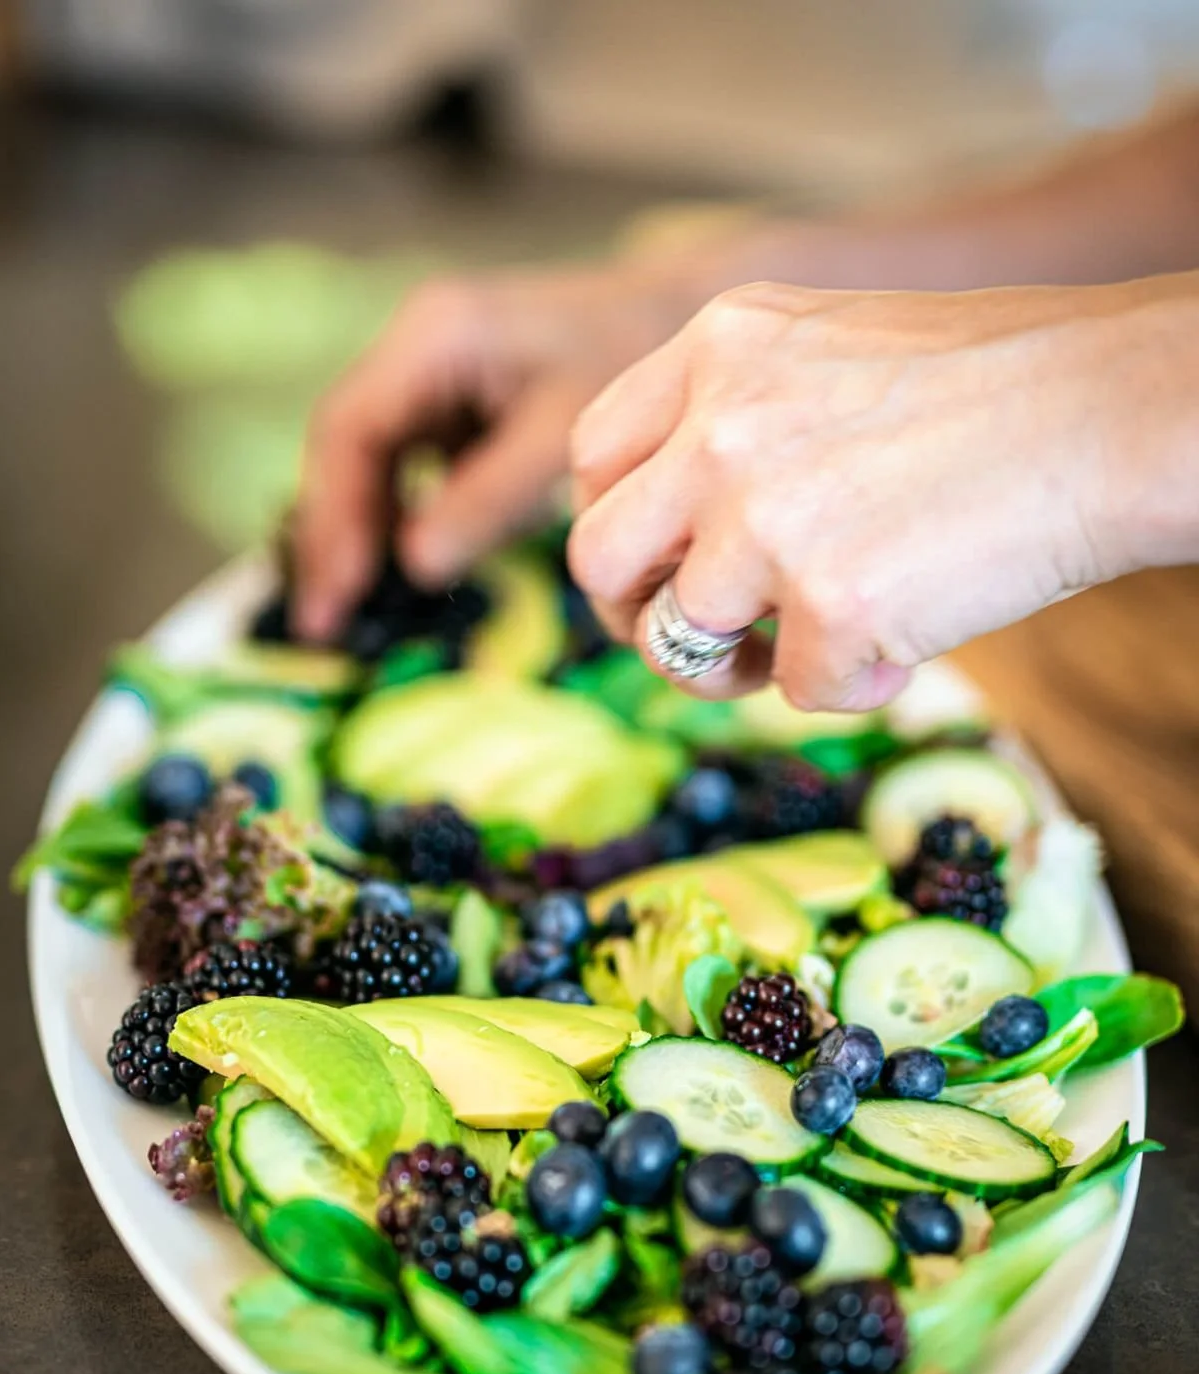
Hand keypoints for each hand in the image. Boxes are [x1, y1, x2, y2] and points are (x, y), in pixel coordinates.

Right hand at [293, 243, 760, 639]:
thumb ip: (490, 497)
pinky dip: (400, 520)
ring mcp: (434, 374)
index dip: (334, 517)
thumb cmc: (632, 356)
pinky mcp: (457, 402)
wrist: (681, 310)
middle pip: (345, 447)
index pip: (349, 431)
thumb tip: (418, 563)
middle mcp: (419, 346)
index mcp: (435, 336)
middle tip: (323, 624)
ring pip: (369, 460)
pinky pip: (408, 465)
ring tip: (349, 615)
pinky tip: (402, 577)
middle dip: (332, 535)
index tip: (337, 592)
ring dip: (359, 534)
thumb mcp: (563, 434)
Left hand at [568, 277, 1198, 709]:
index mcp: (719, 346)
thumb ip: (737, 418)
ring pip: (682, 642)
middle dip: (635, 618)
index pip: (594, 456)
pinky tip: (913, 637)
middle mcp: (721, 429)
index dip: (619, 529)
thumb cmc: (1000, 385)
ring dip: (742, 667)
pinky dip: (855, 685)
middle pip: (597, 558)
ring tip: (830, 640)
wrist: (1114, 411)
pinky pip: (799, 693)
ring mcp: (768, 520)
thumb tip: (675, 531)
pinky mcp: (831, 606)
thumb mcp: (831, 352)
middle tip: (704, 639)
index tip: (660, 566)